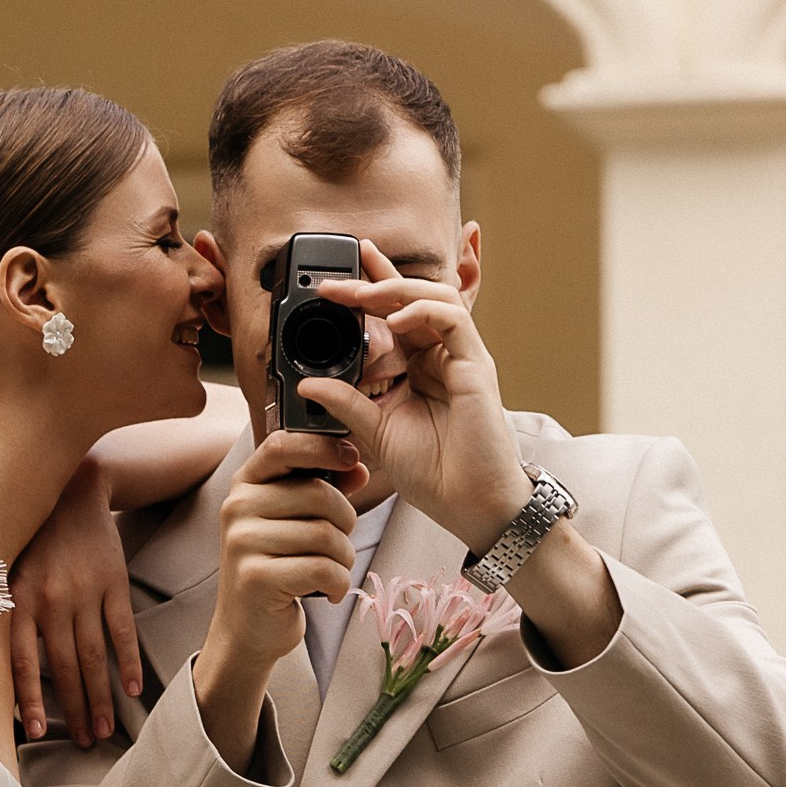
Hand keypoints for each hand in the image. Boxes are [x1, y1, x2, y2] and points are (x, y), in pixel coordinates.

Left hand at [8, 456, 140, 747]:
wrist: (73, 491)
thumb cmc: (34, 540)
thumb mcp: (8, 571)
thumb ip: (6, 615)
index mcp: (19, 599)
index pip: (25, 660)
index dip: (31, 699)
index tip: (39, 733)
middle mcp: (52, 599)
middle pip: (66, 666)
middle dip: (76, 709)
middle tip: (85, 743)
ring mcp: (85, 592)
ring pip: (94, 656)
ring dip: (101, 697)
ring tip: (106, 729)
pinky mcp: (114, 584)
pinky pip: (122, 630)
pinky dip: (129, 661)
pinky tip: (133, 690)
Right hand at [192, 431, 364, 769]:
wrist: (247, 630)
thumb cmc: (277, 569)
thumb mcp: (296, 523)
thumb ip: (324, 490)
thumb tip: (359, 466)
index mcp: (245, 485)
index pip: (283, 444)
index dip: (323, 446)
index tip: (351, 459)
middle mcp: (237, 507)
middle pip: (319, 494)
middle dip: (345, 523)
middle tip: (339, 547)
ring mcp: (242, 542)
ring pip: (326, 534)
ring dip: (344, 559)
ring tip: (332, 573)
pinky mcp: (255, 577)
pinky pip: (323, 568)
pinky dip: (338, 583)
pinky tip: (329, 593)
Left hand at [298, 245, 530, 554]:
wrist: (469, 505)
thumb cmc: (434, 473)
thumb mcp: (376, 432)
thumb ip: (346, 403)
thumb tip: (308, 384)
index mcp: (419, 368)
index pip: (393, 315)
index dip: (368, 290)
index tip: (330, 284)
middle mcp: (442, 356)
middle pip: (412, 297)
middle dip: (373, 282)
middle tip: (334, 283)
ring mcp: (461, 358)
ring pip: (435, 298)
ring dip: (396, 290)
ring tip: (361, 295)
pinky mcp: (477, 366)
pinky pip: (452, 320)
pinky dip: (422, 312)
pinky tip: (394, 319)